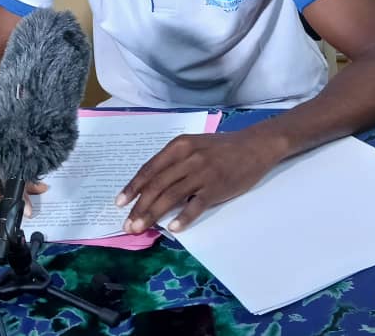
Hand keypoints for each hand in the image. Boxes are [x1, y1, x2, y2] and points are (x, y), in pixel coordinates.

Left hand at [116, 130, 283, 233]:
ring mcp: (202, 173)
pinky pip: (196, 205)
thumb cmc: (221, 148)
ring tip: (141, 228)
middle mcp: (187, 158)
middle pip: (157, 185)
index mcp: (178, 146)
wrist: (254, 146)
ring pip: (171, 196)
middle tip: (127, 224)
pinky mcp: (217, 187)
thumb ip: (174, 162)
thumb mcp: (193, 146)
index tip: (120, 202)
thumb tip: (151, 187)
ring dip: (153, 214)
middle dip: (139, 207)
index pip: (149, 169)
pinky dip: (183, 217)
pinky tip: (173, 229)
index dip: (133, 187)